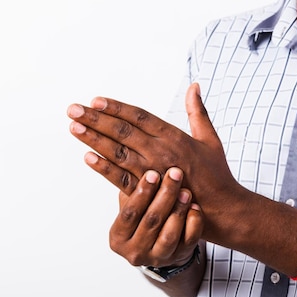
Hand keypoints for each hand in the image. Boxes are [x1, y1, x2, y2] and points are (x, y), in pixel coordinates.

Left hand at [67, 83, 242, 238]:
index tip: (95, 100)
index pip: (139, 116)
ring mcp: (155, 171)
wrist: (224, 210)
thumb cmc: (217, 174)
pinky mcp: (152, 192)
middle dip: (95, 118)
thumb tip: (194, 86)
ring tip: (73, 127)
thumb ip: (198, 112)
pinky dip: (104, 168)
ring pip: (118, 151)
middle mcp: (162, 150)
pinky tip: (87, 157)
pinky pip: (123, 178)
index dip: (116, 107)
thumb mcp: (209, 139)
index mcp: (174, 136)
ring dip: (94, 138)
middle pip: (123, 130)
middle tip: (72, 109)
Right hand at [110, 167, 202, 268]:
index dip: (141, 193)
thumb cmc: (142, 218)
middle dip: (164, 195)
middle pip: (151, 222)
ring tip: (185, 190)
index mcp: (118, 238)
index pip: (129, 214)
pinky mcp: (180, 256)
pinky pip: (189, 241)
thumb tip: (121, 157)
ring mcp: (159, 257)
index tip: (152, 173)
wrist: (160, 245)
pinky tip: (195, 207)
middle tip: (175, 174)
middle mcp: (136, 252)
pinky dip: (193, 223)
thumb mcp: (130, 205)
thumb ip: (127, 188)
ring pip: (169, 234)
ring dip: (178, 209)